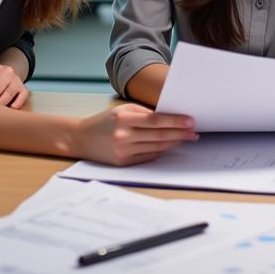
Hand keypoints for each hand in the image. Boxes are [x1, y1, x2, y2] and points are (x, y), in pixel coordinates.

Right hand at [74, 104, 197, 165]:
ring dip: (174, 142)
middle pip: (159, 135)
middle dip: (180, 133)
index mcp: (123, 119)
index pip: (156, 121)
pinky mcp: (124, 163)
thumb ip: (144, 112)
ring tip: (186, 138)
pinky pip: (148, 156)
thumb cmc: (104, 121)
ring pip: (156, 147)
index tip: (190, 121)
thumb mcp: (122, 110)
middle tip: (194, 131)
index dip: (175, 121)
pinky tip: (170, 145)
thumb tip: (169, 117)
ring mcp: (123, 152)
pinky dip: (161, 150)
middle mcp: (123, 136)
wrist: (81, 139)